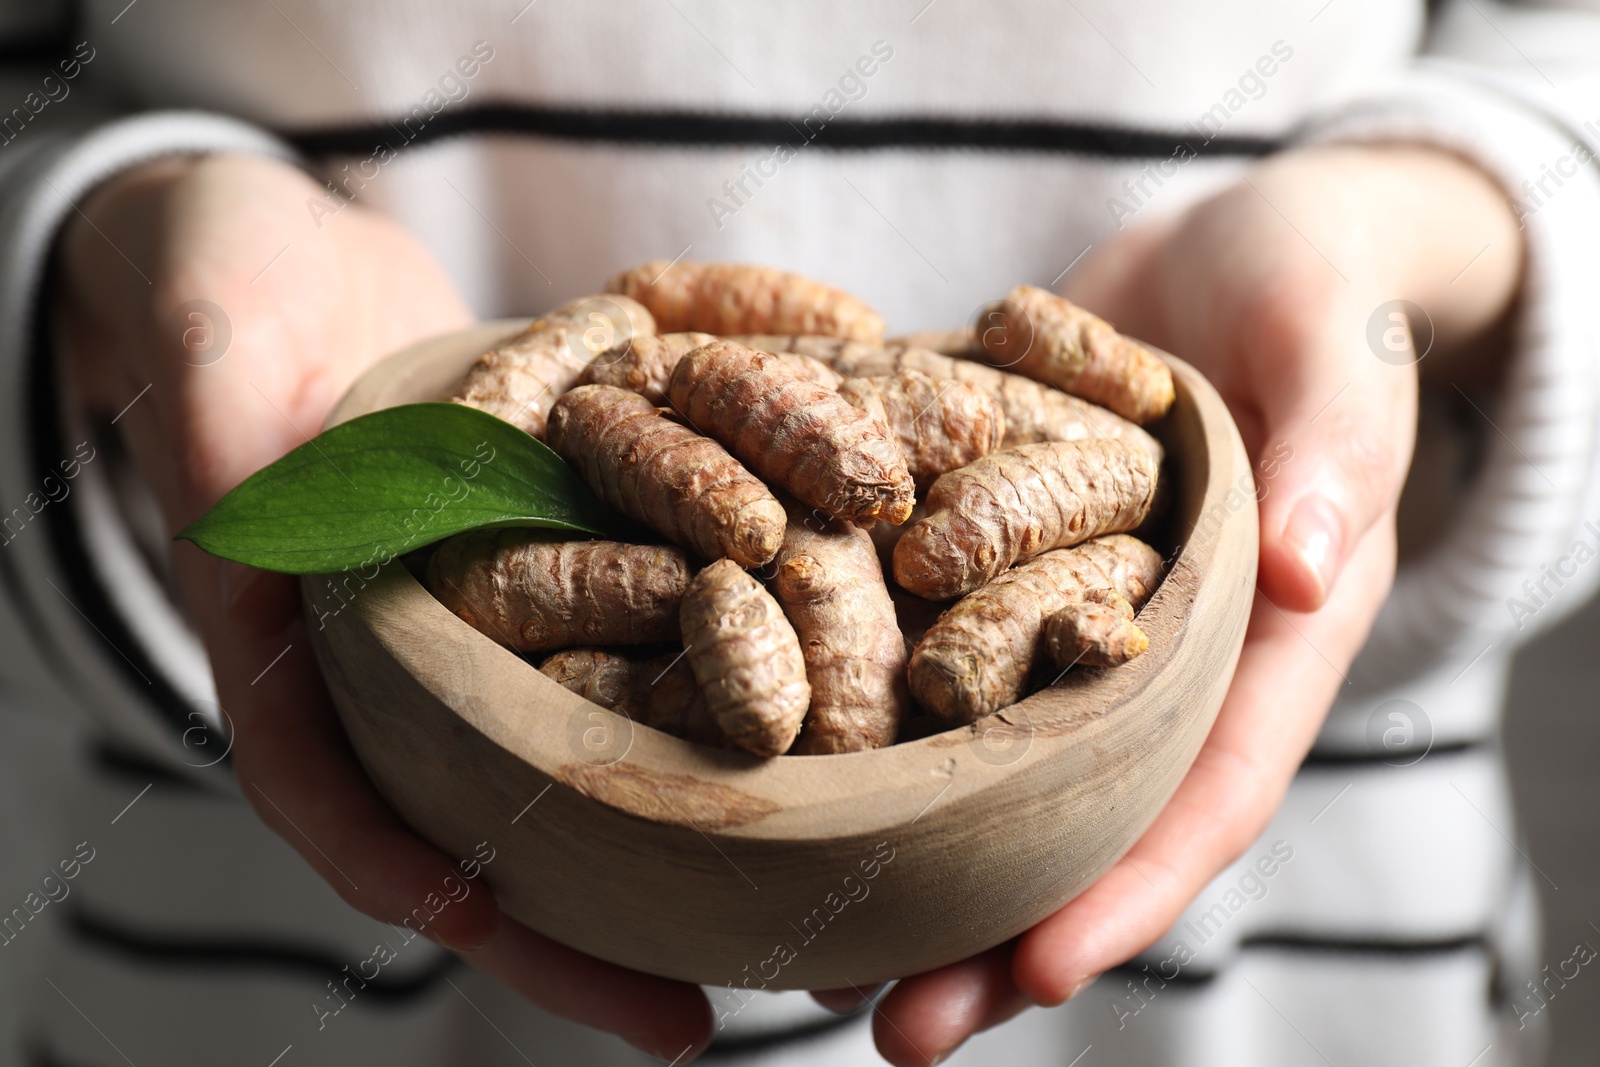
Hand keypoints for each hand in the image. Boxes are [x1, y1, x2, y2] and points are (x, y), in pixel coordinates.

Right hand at [55, 154, 712, 1059]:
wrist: (304, 255)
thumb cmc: (219, 285)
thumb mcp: (204, 339)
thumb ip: (219, 425)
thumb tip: (237, 502)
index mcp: (294, 641)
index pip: (322, 783)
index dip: (391, 864)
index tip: (481, 926)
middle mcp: (403, 655)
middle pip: (482, 810)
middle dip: (579, 921)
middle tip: (687, 1021)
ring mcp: (491, 616)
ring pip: (582, 749)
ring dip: (673, 841)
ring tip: (786, 933)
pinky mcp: (563, 559)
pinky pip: (643, 637)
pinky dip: (714, 686)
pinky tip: (813, 732)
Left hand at [863, 144, 1523, 1063]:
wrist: (1230, 244)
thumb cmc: (1317, 289)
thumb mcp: (1342, 354)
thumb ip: (1336, 454)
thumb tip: (1313, 572)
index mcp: (1262, 643)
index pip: (1206, 794)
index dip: (1130, 890)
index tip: (1040, 973)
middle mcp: (1153, 658)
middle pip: (1075, 821)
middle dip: (992, 931)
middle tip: (894, 1026)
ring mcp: (1064, 619)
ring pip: (987, 764)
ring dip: (907, 858)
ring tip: (810, 956)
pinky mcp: (991, 561)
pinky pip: (925, 648)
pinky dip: (862, 714)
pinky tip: (774, 768)